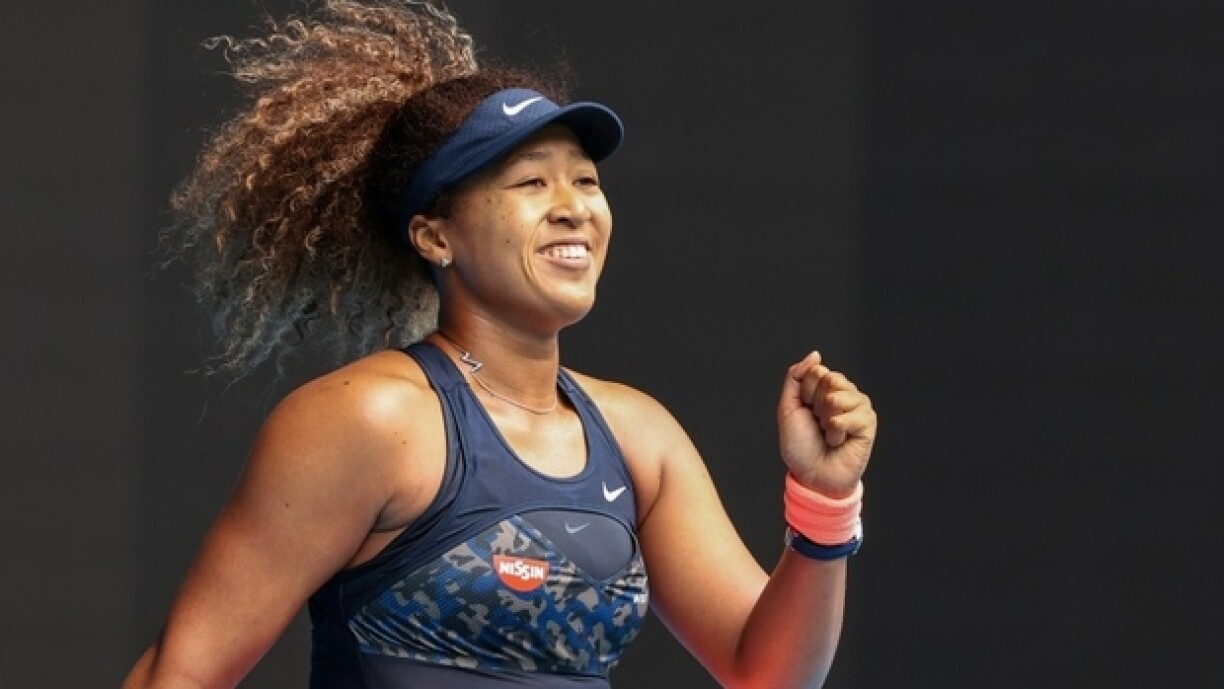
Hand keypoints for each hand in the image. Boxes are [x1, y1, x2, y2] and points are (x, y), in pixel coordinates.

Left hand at [777, 351, 875, 496]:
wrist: (812, 475)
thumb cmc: (800, 445)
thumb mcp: (788, 408)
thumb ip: (796, 377)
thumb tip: (815, 355)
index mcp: (826, 387)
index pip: (817, 372)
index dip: (806, 394)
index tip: (807, 412)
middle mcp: (845, 393)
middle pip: (829, 379)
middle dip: (816, 405)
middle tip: (818, 424)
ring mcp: (859, 407)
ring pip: (837, 397)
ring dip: (826, 420)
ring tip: (828, 433)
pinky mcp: (868, 423)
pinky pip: (847, 417)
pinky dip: (836, 432)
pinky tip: (839, 442)